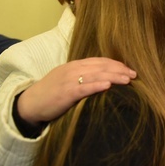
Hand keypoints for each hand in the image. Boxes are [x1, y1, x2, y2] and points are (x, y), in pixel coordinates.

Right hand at [16, 58, 135, 124]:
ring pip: (95, 75)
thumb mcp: (68, 81)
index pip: (99, 61)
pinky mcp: (65, 93)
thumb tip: (106, 81)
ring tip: (128, 79)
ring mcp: (68, 81)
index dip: (116, 64)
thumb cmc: (51, 94)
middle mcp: (72, 70)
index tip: (129, 69)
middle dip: (119, 69)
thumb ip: (84, 78)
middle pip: (100, 66)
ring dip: (113, 77)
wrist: (29, 104)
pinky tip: (108, 86)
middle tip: (134, 75)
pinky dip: (96, 86)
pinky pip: (83, 88)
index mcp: (74, 66)